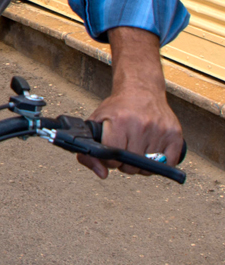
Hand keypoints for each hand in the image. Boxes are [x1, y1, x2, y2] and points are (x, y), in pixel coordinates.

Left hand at [80, 26, 183, 178]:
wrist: (141, 89)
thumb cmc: (118, 108)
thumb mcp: (96, 123)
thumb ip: (90, 152)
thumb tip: (102, 174)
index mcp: (119, 121)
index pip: (113, 159)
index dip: (110, 161)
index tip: (112, 153)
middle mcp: (141, 125)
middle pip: (131, 166)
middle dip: (125, 164)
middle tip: (126, 151)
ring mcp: (160, 130)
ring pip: (149, 168)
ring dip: (142, 164)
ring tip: (138, 149)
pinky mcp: (175, 134)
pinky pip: (169, 163)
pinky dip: (160, 164)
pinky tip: (152, 154)